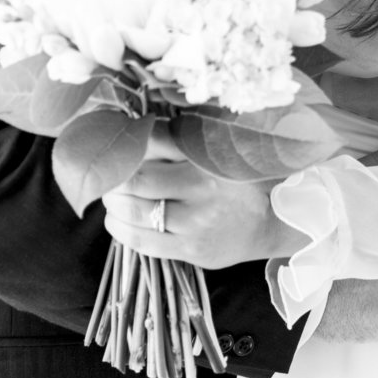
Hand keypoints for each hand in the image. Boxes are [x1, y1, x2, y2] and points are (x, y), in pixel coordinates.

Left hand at [103, 124, 298, 269]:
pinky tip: (117, 219)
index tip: (115, 143)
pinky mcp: (191, 249)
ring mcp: (197, 222)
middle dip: (114, 177)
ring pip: (134, 211)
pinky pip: (141, 241)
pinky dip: (120, 228)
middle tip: (109, 174)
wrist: (268, 222)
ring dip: (113, 203)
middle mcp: (203, 187)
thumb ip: (178, 138)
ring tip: (113, 197)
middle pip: (136, 179)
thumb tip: (131, 128)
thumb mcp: (214, 150)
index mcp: (208, 155)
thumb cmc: (233, 180)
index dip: (127, 142)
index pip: (152, 141)